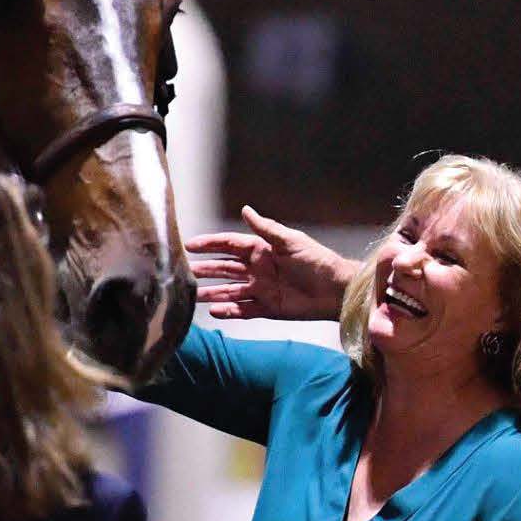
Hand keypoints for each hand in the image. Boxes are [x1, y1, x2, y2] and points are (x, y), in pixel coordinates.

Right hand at [186, 206, 359, 321]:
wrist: (336, 291)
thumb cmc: (317, 261)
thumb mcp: (291, 241)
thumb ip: (266, 228)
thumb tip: (245, 209)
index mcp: (262, 250)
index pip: (229, 245)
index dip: (210, 244)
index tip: (189, 245)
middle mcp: (258, 269)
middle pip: (225, 268)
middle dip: (205, 269)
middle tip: (184, 271)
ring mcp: (261, 289)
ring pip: (229, 290)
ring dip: (212, 292)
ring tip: (192, 296)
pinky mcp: (267, 308)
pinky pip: (243, 310)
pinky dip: (228, 311)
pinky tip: (214, 312)